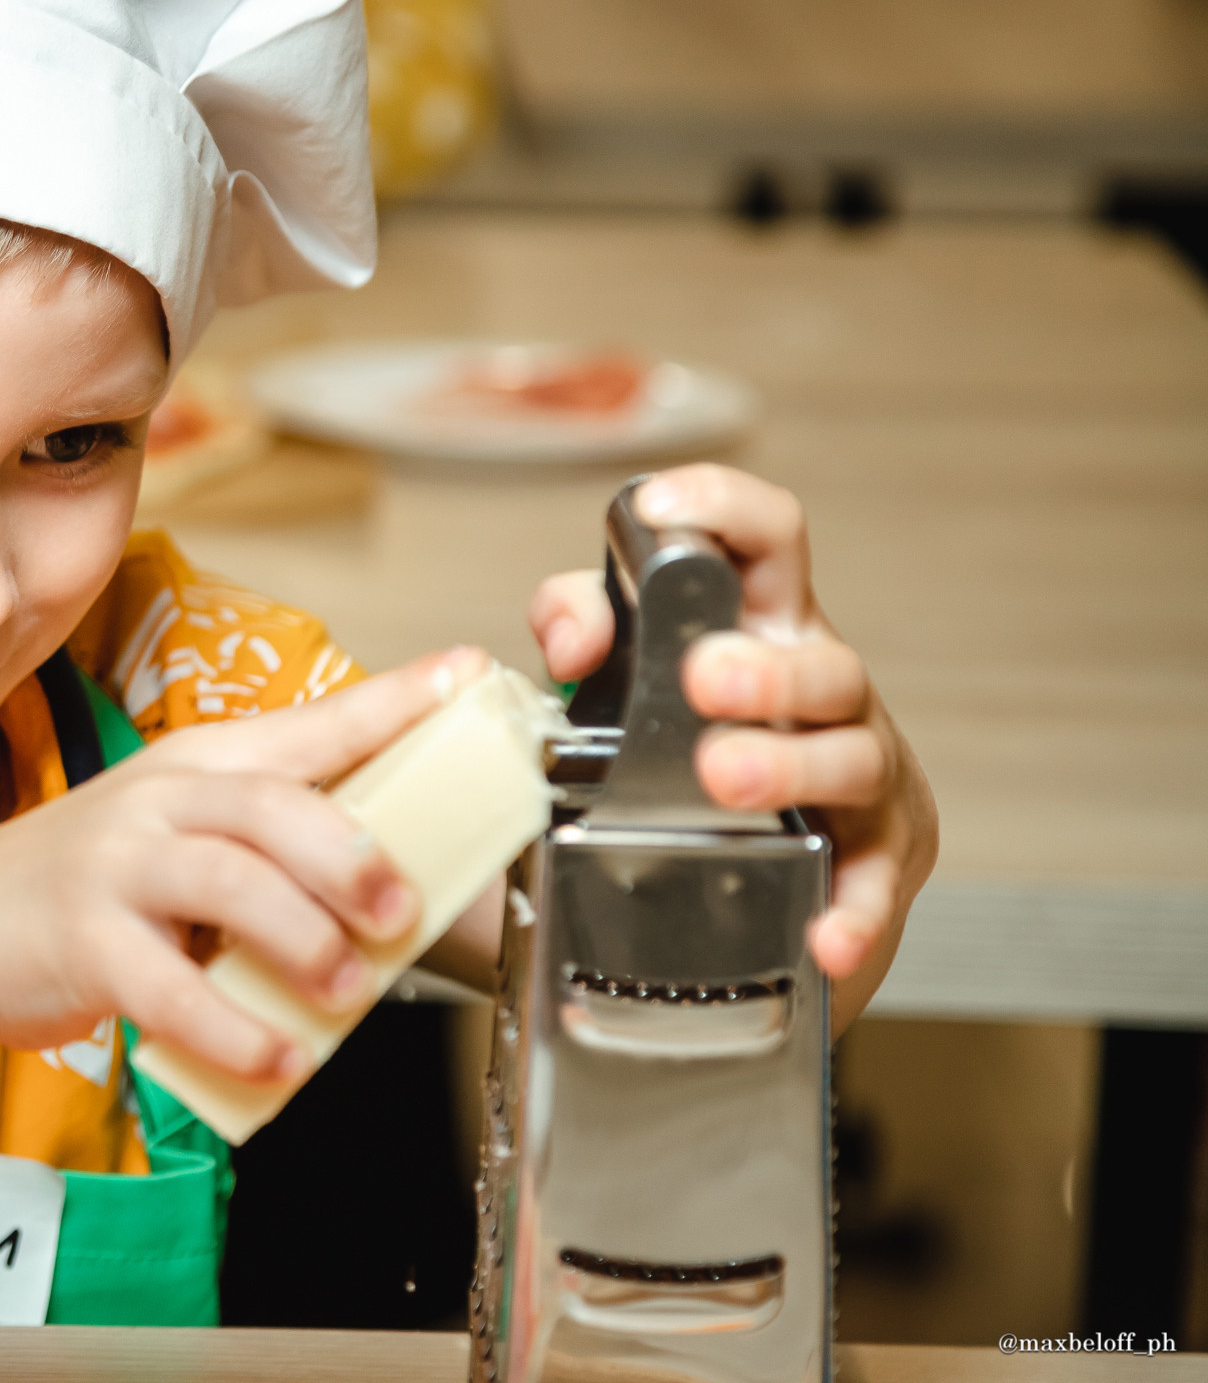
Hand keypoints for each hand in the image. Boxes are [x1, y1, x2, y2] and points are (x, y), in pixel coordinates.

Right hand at [0, 646, 492, 1083]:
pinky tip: (279, 1057)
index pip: (309, 724)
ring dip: (305, 941)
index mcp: (196, 767)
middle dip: (352, 856)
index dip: (393, 702)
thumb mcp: (170, 839)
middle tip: (400, 910)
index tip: (467, 677)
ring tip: (343, 990)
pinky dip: (237, 1030)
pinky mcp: (84, 944)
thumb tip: (394, 886)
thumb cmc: (79, 890)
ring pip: (232, 882)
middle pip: (274, 804)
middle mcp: (157, 802)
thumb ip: (264, 850)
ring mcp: (116, 868)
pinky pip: (173, 988)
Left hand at [528, 465, 938, 1027]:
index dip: (722, 510)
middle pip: (822, 659)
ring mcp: (860, 775)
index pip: (764, 541)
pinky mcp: (875, 862)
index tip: (660, 509)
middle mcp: (822, 692)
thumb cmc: (678, 758)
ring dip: (791, 767)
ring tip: (723, 778)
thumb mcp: (616, 680)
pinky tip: (825, 935)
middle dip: (765, 667)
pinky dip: (852, 911)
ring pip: (852, 757)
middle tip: (702, 678)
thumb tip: (569, 637)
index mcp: (761, 630)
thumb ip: (576, 629)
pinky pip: (871, 887)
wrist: (737, 888)